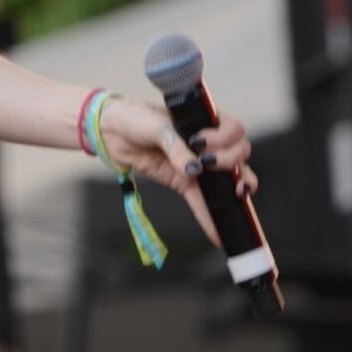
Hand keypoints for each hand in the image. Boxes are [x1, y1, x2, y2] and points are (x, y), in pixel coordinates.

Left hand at [97, 95, 258, 249]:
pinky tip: (219, 234)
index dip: (225, 137)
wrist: (112, 132)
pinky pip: (202, 201)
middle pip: (239, 153)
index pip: (233, 129)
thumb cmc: (136, 118)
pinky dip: (210, 217)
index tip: (202, 142)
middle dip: (230, 160)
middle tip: (208, 162)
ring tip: (237, 195)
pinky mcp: (184, 182)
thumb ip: (176, 146)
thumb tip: (193, 169)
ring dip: (236, 187)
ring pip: (230, 177)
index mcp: (204, 120)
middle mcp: (207, 142)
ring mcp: (198, 163)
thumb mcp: (157, 127)